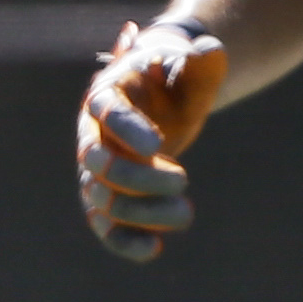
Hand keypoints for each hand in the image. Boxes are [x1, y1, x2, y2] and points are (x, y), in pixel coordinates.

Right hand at [76, 18, 226, 263]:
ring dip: (142, 211)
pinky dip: (124, 242)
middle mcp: (93, 134)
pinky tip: (154, 249)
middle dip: (138, 177)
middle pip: (97, 162)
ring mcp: (97, 170)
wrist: (165, 97)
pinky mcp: (107, 198)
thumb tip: (209, 51)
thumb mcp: (192, 68)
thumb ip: (201, 62)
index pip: (106, 112)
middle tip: (184, 177)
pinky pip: (104, 227)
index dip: (127, 129)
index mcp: (108, 94)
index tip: (160, 143)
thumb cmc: (176, 78)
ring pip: (102, 199)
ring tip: (187, 213)